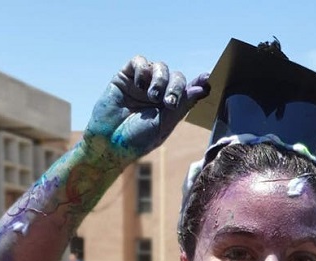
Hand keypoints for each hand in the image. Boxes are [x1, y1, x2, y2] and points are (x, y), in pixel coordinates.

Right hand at [83, 56, 210, 165]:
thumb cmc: (137, 139)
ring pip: (160, 67)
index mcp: (171, 106)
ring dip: (160, 79)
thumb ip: (183, 105)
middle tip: (168, 103)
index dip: (198, 83)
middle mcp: (158, 93)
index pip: (188, 90)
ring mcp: (141, 84)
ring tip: (152, 96)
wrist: (109, 144)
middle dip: (176, 87)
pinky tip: (139, 84)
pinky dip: (143, 69)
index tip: (207, 79)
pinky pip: (139, 61)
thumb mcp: (164, 124)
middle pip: (177, 77)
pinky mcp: (125, 77)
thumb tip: (202, 88)